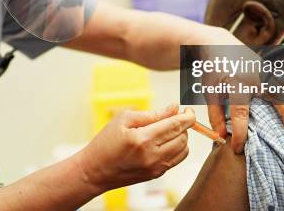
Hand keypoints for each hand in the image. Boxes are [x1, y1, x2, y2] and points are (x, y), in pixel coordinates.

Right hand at [78, 105, 195, 191]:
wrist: (95, 170)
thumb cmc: (106, 142)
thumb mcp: (124, 119)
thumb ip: (152, 114)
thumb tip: (174, 108)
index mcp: (143, 139)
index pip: (176, 125)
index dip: (187, 116)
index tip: (188, 109)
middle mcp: (153, 156)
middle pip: (183, 137)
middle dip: (184, 124)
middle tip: (176, 116)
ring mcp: (156, 168)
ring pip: (184, 149)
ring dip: (182, 136)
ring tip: (170, 129)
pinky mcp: (156, 174)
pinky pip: (177, 159)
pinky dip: (177, 148)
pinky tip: (166, 141)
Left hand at [207, 68, 283, 154]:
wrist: (216, 42)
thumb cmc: (212, 69)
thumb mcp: (209, 92)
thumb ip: (215, 114)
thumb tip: (221, 137)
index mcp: (236, 82)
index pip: (240, 112)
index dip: (239, 133)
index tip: (238, 148)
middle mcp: (254, 75)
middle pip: (276, 96)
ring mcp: (265, 69)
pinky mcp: (270, 66)